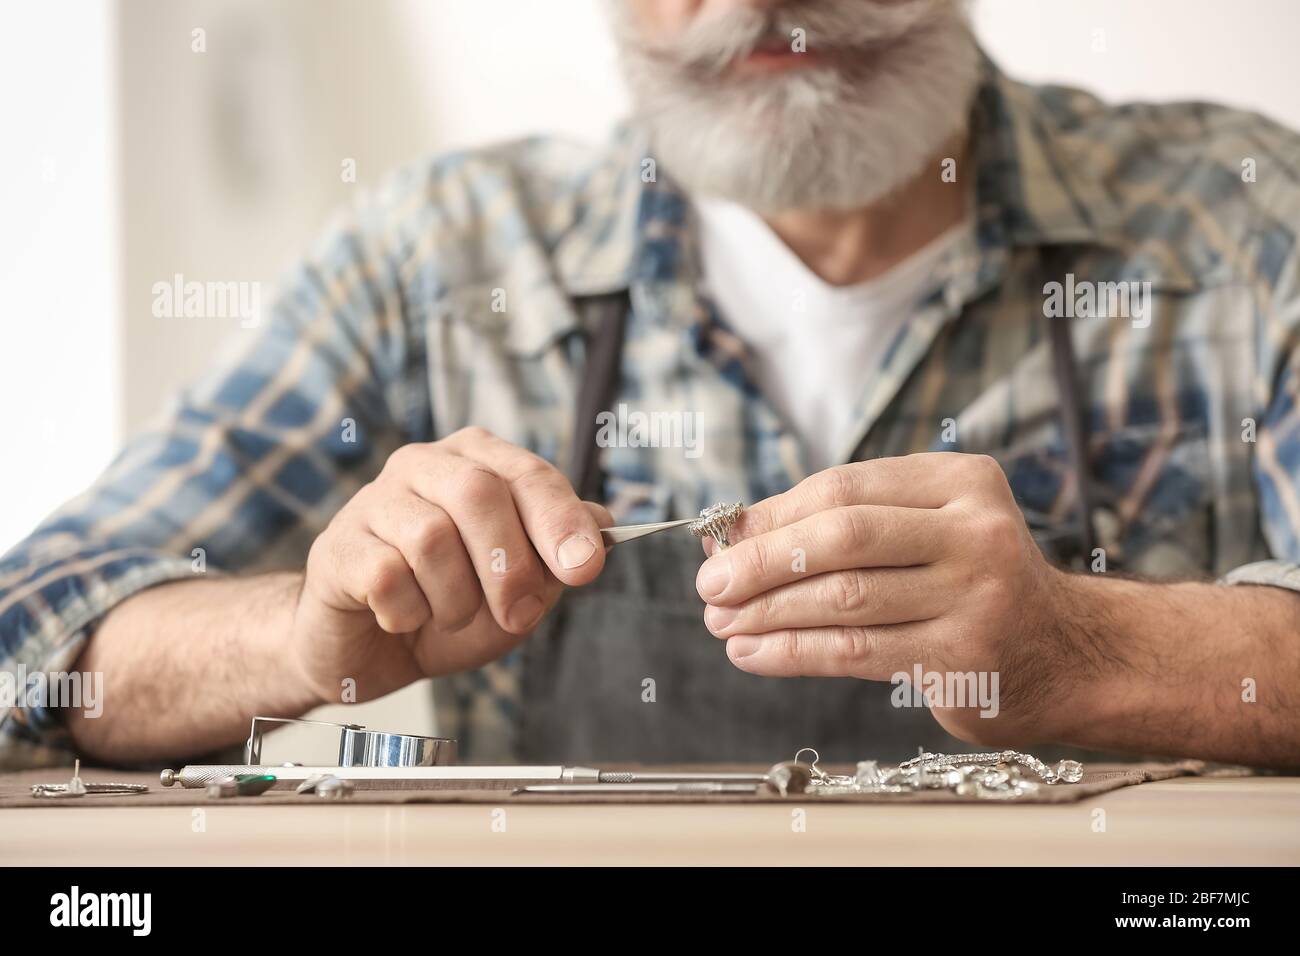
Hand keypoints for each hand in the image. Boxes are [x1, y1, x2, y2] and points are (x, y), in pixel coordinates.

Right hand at [291, 427, 609, 703]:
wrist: (370, 649)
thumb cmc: (449, 607)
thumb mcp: (521, 589)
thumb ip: (558, 557)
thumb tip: (600, 523)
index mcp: (478, 462)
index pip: (529, 474)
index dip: (560, 520)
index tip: (583, 567)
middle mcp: (425, 465)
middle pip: (479, 493)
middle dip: (510, 566)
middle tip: (517, 615)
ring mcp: (375, 501)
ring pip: (432, 538)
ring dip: (457, 599)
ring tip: (450, 615)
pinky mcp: (339, 545)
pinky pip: (388, 576)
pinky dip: (410, 613)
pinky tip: (404, 617)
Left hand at [695, 453, 1091, 744]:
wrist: (1064, 655)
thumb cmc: (971, 583)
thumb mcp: (925, 531)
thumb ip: (845, 524)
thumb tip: (737, 534)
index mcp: (959, 480)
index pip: (843, 488)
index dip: (772, 515)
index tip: (722, 540)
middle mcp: (974, 530)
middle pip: (843, 537)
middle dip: (763, 560)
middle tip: (711, 584)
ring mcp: (974, 594)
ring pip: (844, 598)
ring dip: (768, 612)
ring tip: (722, 622)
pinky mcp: (963, 655)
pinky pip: (856, 651)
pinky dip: (793, 652)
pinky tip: (753, 653)